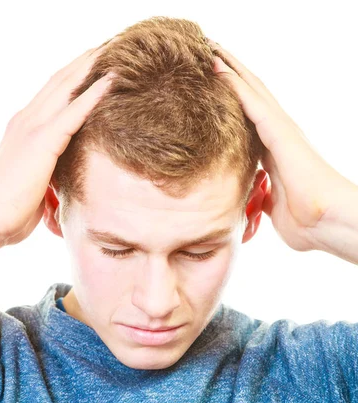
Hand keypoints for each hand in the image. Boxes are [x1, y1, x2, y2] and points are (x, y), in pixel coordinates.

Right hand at [0, 43, 114, 245]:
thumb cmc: (10, 209)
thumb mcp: (36, 184)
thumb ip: (51, 174)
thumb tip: (64, 186)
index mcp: (26, 129)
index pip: (54, 94)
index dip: (75, 76)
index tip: (97, 63)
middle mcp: (28, 121)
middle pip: (61, 82)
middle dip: (86, 62)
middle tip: (111, 45)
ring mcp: (33, 128)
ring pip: (67, 87)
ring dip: (92, 66)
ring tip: (116, 48)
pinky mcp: (42, 142)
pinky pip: (74, 112)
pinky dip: (93, 94)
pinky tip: (112, 79)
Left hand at [208, 41, 356, 251]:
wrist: (327, 222)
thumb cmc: (306, 222)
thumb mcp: (272, 208)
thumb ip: (260, 199)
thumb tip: (252, 203)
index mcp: (275, 154)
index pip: (249, 121)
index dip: (232, 103)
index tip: (211, 88)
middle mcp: (279, 137)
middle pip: (251, 98)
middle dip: (231, 77)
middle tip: (207, 54)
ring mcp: (282, 131)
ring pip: (251, 92)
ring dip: (230, 70)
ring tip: (209, 49)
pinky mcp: (281, 132)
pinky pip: (253, 103)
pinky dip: (234, 85)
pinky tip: (217, 69)